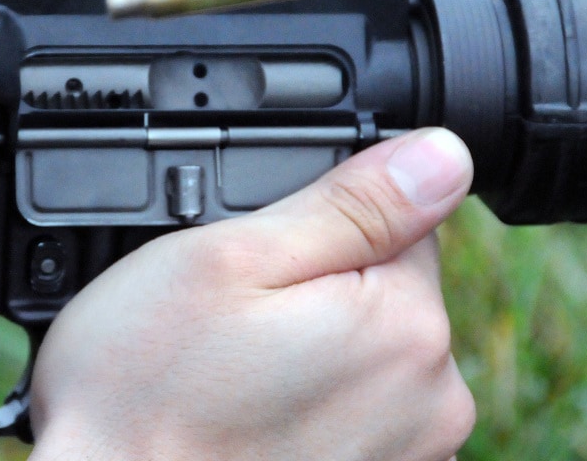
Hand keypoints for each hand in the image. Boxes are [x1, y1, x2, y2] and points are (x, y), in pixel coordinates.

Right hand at [29, 128, 475, 460]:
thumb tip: (442, 156)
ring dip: (314, 352)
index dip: (321, 226)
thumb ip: (352, 204)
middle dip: (320, 291)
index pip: (401, 221)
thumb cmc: (144, 394)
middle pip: (389, 291)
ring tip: (236, 376)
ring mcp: (410, 458)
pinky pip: (356, 414)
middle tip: (234, 325)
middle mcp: (432, 402)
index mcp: (405, 326)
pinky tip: (250, 417)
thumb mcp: (232, 258)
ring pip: (370, 354)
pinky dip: (309, 408)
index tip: (260, 264)